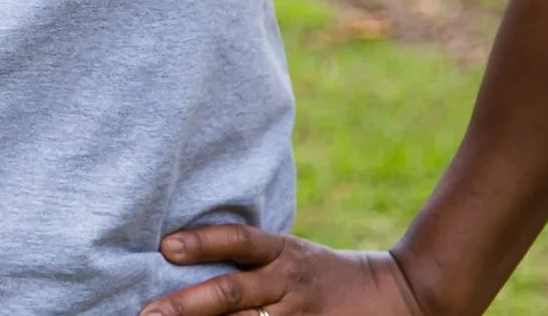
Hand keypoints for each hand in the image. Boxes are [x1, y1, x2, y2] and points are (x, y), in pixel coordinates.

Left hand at [139, 226, 432, 315]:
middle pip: (234, 292)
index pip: (238, 240)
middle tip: (148, 313)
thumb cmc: (325, 273)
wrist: (399, 293)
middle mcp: (289, 282)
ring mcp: (304, 314)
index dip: (203, 242)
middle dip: (188, 304)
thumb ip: (248, 257)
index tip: (165, 247)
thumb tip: (177, 254)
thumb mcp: (291, 254)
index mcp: (282, 252)